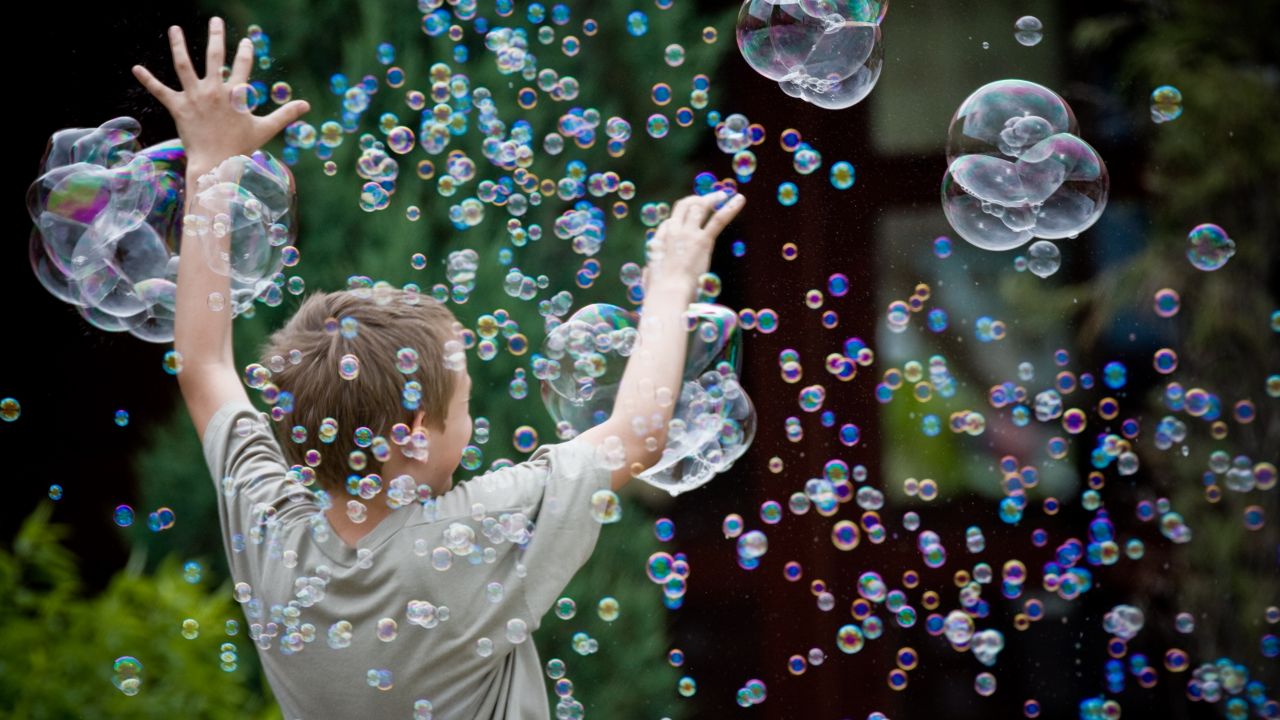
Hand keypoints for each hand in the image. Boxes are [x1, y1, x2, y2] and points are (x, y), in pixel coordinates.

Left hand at [131, 16, 310, 172]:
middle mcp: (214, 91)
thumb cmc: (241, 147)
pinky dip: (147, 79)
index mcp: (235, 95)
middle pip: (215, 57)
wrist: (215, 163)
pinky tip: (135, 68)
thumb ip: (285, 114)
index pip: (243, 67)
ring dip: (178, 45)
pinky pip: (160, 91)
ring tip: (175, 29)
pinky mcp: (178, 107)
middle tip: (216, 21)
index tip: (246, 41)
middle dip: (217, 37)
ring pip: (184, 65)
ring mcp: (195, 97)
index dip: (246, 53)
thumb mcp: (265, 129)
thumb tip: (307, 105)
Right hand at [641, 190, 745, 295]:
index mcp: (659, 239)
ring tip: (723, 193)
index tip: (688, 222)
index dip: (679, 221)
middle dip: (695, 199)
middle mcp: (673, 231)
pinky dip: (730, 208)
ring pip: (700, 207)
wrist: (668, 291)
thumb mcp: (649, 278)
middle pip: (683, 206)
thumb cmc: (658, 291)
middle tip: (706, 198)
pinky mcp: (703, 240)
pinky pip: (718, 219)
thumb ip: (650, 272)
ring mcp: (688, 234)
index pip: (669, 223)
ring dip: (712, 198)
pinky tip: (739, 199)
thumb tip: (647, 274)